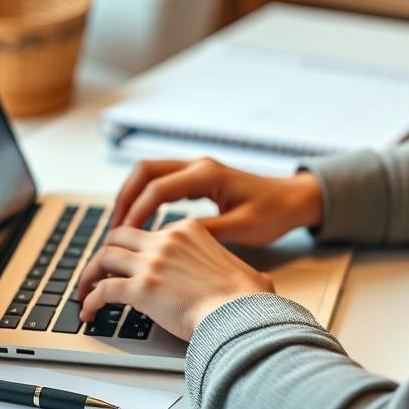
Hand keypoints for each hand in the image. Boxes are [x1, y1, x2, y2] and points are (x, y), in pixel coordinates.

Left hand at [76, 219, 274, 339]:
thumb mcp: (244, 270)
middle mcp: (166, 241)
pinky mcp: (141, 288)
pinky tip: (89, 313)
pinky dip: (91, 300)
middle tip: (99, 271)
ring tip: (85, 291)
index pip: (149, 233)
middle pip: (119, 236)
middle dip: (105, 253)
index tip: (129, 262)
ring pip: (104, 257)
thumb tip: (258, 281)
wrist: (241, 312)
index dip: (134, 248)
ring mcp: (152, 262)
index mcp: (187, 231)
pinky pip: (103, 289)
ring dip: (90, 274)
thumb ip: (238, 270)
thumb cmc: (246, 297)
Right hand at [112, 157, 323, 245]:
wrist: (294, 200)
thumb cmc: (273, 212)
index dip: (136, 212)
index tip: (123, 236)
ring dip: (132, 196)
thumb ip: (206, 233)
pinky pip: (162, 182)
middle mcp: (198, 166)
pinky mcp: (199, 178)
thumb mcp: (242, 228)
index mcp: (206, 174)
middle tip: (114, 228)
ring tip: (121, 227)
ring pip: (150, 174)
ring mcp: (197, 170)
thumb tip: (170, 242)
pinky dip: (146, 198)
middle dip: (125, 198)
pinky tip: (142, 223)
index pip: (157, 188)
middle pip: (145, 171)